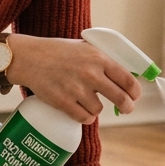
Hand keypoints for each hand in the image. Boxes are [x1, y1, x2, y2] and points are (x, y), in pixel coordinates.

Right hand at [0, 34, 140, 123]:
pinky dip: (85, 117)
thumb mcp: (85, 47)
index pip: (127, 79)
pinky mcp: (63, 102)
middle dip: (127, 107)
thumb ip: (102, 60)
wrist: (29, 57)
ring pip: (99, 110)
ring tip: (89, 103)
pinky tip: (83, 112)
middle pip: (120, 98)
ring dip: (97, 109)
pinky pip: (84, 118)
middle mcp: (90, 73)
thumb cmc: (58, 51)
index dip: (135, 91)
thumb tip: (124, 74)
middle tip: (126, 109)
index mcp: (99, 58)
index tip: (135, 96)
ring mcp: (77, 89)